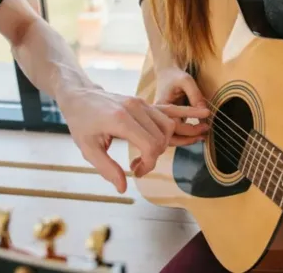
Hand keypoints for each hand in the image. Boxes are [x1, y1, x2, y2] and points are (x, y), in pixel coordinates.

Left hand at [56, 85, 209, 192]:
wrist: (80, 95)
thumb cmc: (81, 122)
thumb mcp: (88, 148)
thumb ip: (107, 168)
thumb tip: (124, 187)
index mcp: (121, 120)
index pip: (151, 145)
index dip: (149, 163)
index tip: (135, 171)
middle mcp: (135, 108)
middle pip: (162, 137)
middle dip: (155, 156)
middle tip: (138, 165)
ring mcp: (142, 103)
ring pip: (169, 125)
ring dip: (166, 143)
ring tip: (152, 154)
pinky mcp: (145, 102)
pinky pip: (169, 110)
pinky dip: (185, 115)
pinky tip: (202, 115)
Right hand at [155, 66, 209, 140]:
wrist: (166, 73)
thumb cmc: (175, 76)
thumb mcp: (186, 81)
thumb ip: (195, 95)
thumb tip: (205, 112)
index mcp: (160, 107)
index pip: (174, 123)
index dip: (191, 125)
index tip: (206, 118)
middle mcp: (157, 117)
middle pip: (170, 135)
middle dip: (188, 138)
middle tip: (205, 134)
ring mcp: (161, 120)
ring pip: (171, 137)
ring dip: (187, 140)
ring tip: (203, 137)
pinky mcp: (167, 121)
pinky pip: (174, 133)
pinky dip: (186, 136)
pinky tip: (199, 134)